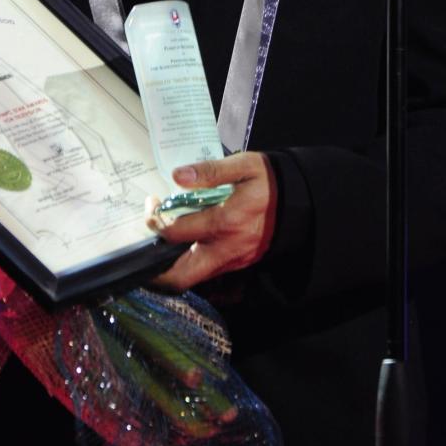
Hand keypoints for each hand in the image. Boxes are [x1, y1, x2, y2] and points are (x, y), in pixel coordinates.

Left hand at [148, 151, 276, 290]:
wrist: (300, 203)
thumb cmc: (269, 181)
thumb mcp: (244, 166)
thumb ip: (210, 171)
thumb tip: (177, 175)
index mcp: (225, 222)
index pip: (176, 233)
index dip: (155, 221)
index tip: (152, 205)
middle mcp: (226, 249)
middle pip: (180, 277)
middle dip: (153, 270)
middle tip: (144, 245)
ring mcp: (231, 261)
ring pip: (191, 279)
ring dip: (169, 267)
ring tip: (161, 241)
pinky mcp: (236, 265)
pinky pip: (205, 273)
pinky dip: (187, 263)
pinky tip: (183, 242)